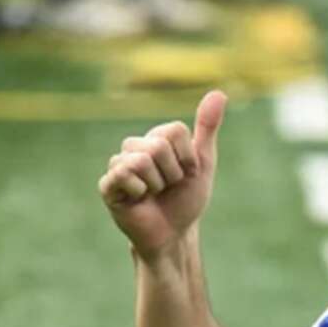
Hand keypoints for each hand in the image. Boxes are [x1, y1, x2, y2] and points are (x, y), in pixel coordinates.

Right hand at [98, 90, 225, 258]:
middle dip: (173, 172)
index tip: (187, 173)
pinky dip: (140, 191)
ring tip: (154, 194)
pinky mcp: (108, 185)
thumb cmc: (187, 199)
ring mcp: (119, 165)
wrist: (176, 234)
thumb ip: (207, 128)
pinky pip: (124, 175)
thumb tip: (219, 93)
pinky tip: (139, 199)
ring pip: (142, 160)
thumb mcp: (203, 162)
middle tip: (169, 187)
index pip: (174, 130)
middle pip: (158, 144)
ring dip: (158, 184)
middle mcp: (134, 147)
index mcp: (156, 138)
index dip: (188, 157)